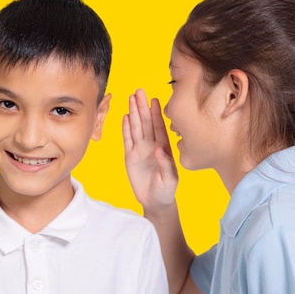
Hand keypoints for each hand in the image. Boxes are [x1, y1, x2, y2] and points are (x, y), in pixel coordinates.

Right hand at [123, 89, 177, 209]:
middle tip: (139, 91)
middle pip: (146, 122)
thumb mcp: (170, 179)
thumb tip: (159, 149)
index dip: (156, 113)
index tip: (154, 99)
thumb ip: (166, 164)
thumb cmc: (167, 190)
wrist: (155, 202)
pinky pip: (127, 140)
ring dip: (133, 113)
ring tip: (131, 98)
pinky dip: (126, 129)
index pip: (159, 126)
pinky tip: (124, 117)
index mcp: (164, 147)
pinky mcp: (130, 157)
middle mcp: (152, 145)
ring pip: (136, 128)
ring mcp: (140, 150)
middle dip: (142, 106)